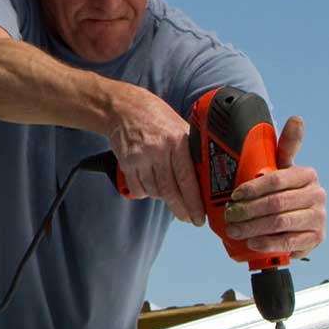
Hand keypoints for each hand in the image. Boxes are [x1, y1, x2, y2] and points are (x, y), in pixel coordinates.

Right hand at [107, 85, 204, 224]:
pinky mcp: (127, 164)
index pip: (187, 178)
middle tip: (188, 219)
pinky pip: (138, 189)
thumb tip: (204, 176)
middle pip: (170, 191)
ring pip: (154, 192)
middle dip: (181, 209)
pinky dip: (145, 192)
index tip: (199, 216)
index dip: (194, 202)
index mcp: (177, 141)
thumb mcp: (179, 127)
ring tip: (167, 192)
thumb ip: (190, 150)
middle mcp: (158, 150)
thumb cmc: (155, 117)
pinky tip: (149, 184)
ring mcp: (141, 158)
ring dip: (163, 197)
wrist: (124, 109)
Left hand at [222, 116, 326, 257]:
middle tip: (229, 215)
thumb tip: (297, 118)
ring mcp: (318, 218)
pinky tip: (252, 243)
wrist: (297, 223)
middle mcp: (318, 195)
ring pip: (279, 223)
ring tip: (234, 230)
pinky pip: (288, 243)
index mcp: (308, 175)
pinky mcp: (315, 239)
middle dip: (247, 210)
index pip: (276, 179)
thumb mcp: (282, 170)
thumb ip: (285, 146)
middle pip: (276, 203)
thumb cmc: (283, 193)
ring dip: (252, 228)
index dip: (252, 188)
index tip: (234, 195)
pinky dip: (267, 243)